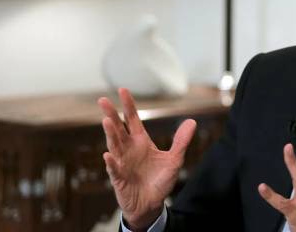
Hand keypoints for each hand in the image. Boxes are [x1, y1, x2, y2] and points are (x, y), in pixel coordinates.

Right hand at [98, 88, 196, 230]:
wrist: (151, 204)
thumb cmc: (159, 181)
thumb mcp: (174, 160)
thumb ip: (181, 141)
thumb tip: (192, 121)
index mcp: (141, 141)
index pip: (132, 119)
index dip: (128, 105)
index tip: (122, 90)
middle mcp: (129, 149)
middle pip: (118, 128)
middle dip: (111, 114)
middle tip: (103, 100)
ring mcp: (122, 162)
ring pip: (114, 145)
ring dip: (110, 133)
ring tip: (106, 121)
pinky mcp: (119, 178)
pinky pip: (114, 169)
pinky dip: (111, 162)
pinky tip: (108, 155)